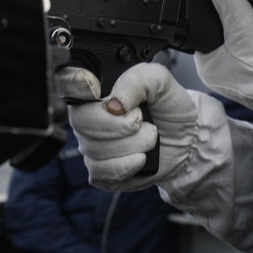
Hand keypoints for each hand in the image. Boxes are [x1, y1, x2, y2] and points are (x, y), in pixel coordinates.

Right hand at [55, 62, 198, 190]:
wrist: (185, 138)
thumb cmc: (168, 107)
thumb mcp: (160, 81)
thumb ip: (137, 80)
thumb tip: (115, 102)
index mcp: (96, 90)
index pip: (67, 82)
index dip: (76, 84)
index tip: (96, 89)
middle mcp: (87, 117)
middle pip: (81, 120)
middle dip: (117, 124)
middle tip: (142, 120)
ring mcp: (91, 146)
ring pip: (94, 149)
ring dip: (130, 145)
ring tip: (149, 137)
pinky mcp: (100, 172)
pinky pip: (100, 172)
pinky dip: (125, 166)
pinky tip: (140, 158)